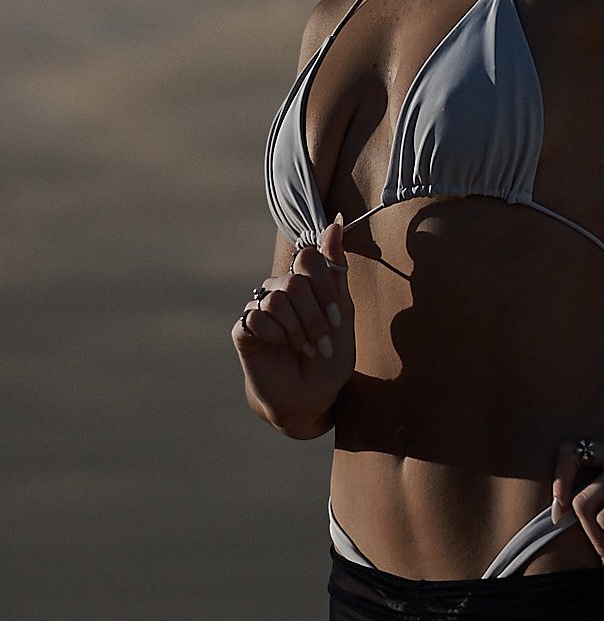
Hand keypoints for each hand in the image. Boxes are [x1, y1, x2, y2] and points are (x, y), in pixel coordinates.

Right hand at [231, 217, 355, 433]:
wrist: (310, 399)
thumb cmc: (329, 358)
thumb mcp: (342, 314)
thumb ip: (336, 271)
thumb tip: (334, 221)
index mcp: (307, 282)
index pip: (309, 258)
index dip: (324, 289)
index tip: (336, 318)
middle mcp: (282, 289)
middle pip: (295, 281)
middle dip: (314, 317)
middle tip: (321, 344)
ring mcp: (261, 307)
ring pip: (276, 298)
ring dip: (297, 330)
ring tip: (304, 349)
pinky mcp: (244, 329)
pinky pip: (255, 316)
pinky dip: (275, 336)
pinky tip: (279, 348)